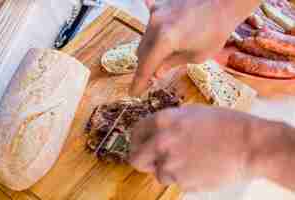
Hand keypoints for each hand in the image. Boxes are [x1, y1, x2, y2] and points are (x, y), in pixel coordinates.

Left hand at [129, 106, 258, 190]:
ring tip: (188, 160)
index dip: (136, 139)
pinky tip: (199, 167)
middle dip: (142, 158)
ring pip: (157, 173)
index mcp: (162, 120)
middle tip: (153, 158)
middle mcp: (160, 143)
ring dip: (167, 169)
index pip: (135, 132)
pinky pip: (176, 181)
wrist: (249, 145)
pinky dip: (183, 177)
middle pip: (135, 158)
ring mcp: (170, 165)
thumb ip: (169, 123)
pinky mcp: (182, 182)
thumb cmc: (225, 123)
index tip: (140, 143)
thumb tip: (155, 133)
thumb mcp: (192, 113)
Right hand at [130, 0, 260, 95]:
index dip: (139, 82)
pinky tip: (155, 34)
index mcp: (164, 40)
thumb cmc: (216, 31)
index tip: (134, 93)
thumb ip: (171, 63)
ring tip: (161, 58)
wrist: (225, 2)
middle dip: (145, 66)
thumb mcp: (196, 56)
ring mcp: (156, 12)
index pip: (146, 66)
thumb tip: (156, 72)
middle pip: (141, 52)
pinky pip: (150, 22)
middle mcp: (155, 25)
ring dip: (149, 51)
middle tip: (152, 77)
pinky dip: (152, 32)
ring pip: (144, 38)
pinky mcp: (160, 5)